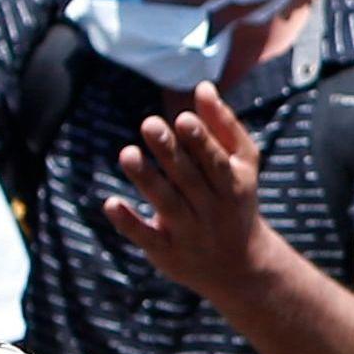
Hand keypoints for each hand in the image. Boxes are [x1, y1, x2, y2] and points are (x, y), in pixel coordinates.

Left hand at [105, 84, 279, 298]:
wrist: (241, 267)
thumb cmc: (235, 201)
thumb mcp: (242, 165)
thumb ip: (223, 126)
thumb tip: (203, 86)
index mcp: (232, 184)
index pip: (214, 161)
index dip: (200, 141)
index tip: (182, 119)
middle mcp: (212, 209)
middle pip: (188, 179)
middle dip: (170, 152)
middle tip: (149, 124)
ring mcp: (189, 233)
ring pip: (167, 204)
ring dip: (147, 180)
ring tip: (127, 154)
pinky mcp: (167, 253)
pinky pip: (147, 237)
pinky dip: (129, 223)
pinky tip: (111, 204)